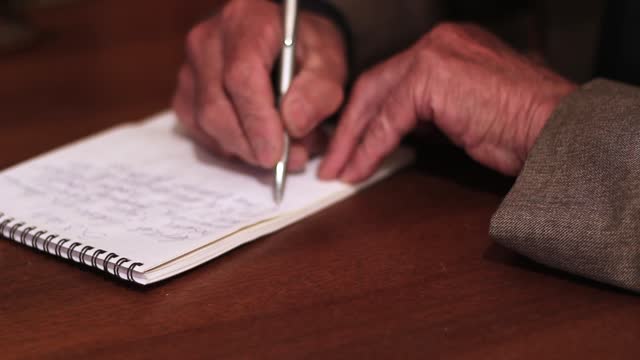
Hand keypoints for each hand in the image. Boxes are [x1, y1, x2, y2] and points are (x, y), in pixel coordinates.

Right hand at [173, 0, 346, 169]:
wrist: (285, 40)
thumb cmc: (307, 48)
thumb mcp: (329, 61)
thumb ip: (319, 91)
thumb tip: (292, 125)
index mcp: (246, 21)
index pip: (241, 77)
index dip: (257, 122)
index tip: (277, 154)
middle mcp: (209, 40)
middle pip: (216, 107)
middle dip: (251, 145)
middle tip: (288, 160)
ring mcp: (191, 67)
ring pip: (205, 124)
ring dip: (244, 149)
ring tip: (282, 147)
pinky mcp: (186, 92)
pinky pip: (199, 131)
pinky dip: (229, 147)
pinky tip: (256, 143)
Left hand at [319, 23, 575, 181]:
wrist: (556, 130)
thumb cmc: (524, 127)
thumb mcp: (466, 113)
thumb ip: (430, 112)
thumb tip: (397, 131)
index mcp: (448, 47)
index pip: (392, 79)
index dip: (367, 115)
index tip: (353, 142)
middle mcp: (438, 44)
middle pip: (375, 86)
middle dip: (351, 128)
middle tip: (335, 159)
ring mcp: (433, 55)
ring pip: (375, 101)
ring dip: (353, 140)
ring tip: (341, 170)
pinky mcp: (430, 78)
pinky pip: (387, 120)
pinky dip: (370, 148)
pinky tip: (359, 169)